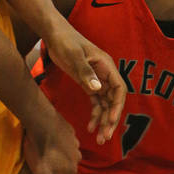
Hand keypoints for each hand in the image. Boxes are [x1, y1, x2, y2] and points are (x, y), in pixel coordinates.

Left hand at [23, 110, 79, 173]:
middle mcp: (77, 157)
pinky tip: (49, 141)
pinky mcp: (69, 130)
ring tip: (48, 157)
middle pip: (70, 172)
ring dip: (61, 159)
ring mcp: (74, 142)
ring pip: (69, 156)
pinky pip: (67, 142)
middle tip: (47, 173)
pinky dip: (60, 145)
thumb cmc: (39, 148)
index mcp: (71, 170)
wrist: (40, 119)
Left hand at [45, 21, 125, 143]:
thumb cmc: (66, 41)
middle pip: (113, 101)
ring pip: (105, 104)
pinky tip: (90, 127)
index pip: (119, 90)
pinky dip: (95, 115)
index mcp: (107, 66)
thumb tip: (97, 89)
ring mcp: (97, 79)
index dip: (117, 106)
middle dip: (111, 119)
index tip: (111, 120)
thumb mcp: (74, 55)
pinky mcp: (87, 82)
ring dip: (103, 121)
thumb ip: (85, 72)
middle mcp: (105, 75)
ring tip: (100, 139)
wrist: (54, 34)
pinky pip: (95, 102)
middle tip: (106, 137)